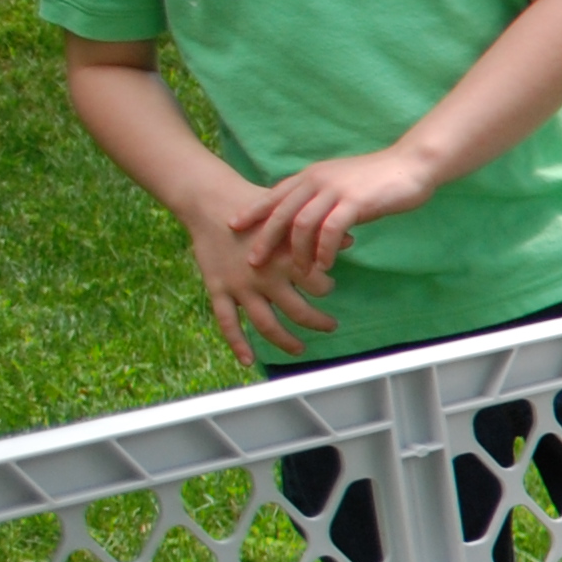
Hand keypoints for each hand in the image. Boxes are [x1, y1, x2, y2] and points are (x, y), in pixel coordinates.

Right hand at [178, 185, 340, 363]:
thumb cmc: (256, 206)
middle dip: (317, 322)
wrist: (210, 200)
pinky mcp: (218, 289)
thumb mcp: (290, 214)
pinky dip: (238, 344)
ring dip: (286, 341)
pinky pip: (228, 322)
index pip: (317, 284)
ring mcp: (240, 286)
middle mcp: (265, 276)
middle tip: (330, 325)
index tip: (329, 288)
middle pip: (297, 311)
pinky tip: (249, 361)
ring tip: (300, 349)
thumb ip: (317, 231)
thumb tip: (351, 240)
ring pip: (266, 324)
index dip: (326, 288)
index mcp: (286, 258)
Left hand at [229, 144, 441, 279]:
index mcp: (312, 175)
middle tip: (254, 261)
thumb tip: (311, 220)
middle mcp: (318, 180)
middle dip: (265, 238)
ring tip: (298, 272)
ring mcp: (335, 190)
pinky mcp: (355, 202)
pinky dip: (324, 250)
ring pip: (302, 224)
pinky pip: (330, 230)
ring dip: (297, 252)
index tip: (234, 225)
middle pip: (281, 212)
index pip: (274, 194)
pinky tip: (325, 265)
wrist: (412, 165)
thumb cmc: (380, 178)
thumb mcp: (343, 184)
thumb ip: (323, 198)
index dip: (252, 210)